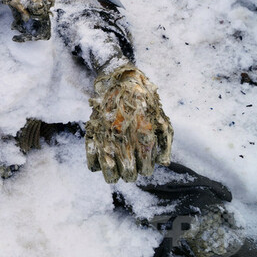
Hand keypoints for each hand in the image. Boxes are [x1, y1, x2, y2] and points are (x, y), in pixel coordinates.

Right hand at [86, 65, 172, 182]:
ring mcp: (107, 138)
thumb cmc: (145, 102)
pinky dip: (96, 166)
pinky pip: (92, 161)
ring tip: (117, 170)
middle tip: (132, 167)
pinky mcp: (93, 134)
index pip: (146, 169)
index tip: (145, 164)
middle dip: (131, 174)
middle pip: (128, 174)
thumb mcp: (162, 121)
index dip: (146, 170)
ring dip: (114, 175)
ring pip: (109, 172)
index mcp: (143, 137)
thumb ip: (165, 144)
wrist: (121, 81)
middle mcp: (125, 140)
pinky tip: (103, 162)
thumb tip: (162, 163)